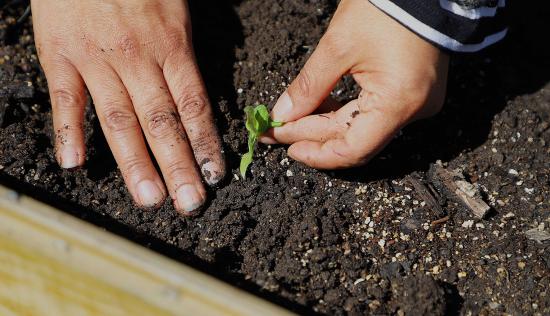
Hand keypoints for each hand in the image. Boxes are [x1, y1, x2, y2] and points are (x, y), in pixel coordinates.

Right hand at [31, 0, 224, 212]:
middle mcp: (137, 59)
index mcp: (171, 47)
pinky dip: (69, 131)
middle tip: (190, 203)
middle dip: (178, 166)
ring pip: (119, 119)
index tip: (214, 176)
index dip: (205, 143)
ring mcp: (97, 60)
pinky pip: (66, 99)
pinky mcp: (60, 55)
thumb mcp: (176, 13)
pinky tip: (75, 163)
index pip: (193, 105)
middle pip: (161, 122)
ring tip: (150, 199)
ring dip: (135, 163)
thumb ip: (183, 58)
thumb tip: (196, 102)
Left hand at [260, 0, 448, 168]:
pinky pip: (373, 113)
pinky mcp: (412, 92)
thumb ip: (309, 87)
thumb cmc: (385, 8)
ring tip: (290, 120)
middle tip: (276, 131)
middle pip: (354, 139)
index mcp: (398, 103)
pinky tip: (317, 108)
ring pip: (362, 127)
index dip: (317, 154)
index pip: (353, 150)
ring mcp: (416, 103)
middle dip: (312, 135)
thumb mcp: (338, 46)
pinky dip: (343, 112)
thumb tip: (282, 115)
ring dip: (325, 125)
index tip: (285, 146)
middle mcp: (413, 111)